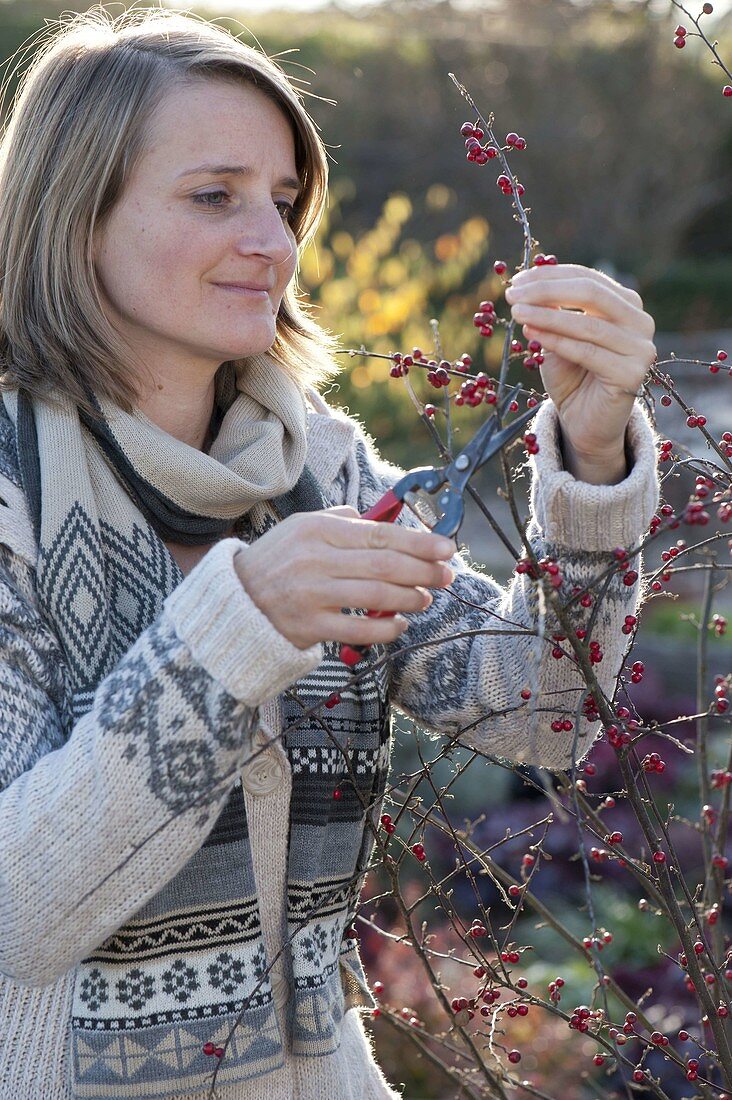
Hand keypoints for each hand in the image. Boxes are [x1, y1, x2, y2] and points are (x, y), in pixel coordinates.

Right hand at [233, 506, 455, 649]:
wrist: (233, 602)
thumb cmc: (274, 563)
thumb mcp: (298, 528)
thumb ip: (339, 520)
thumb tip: (378, 519)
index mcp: (317, 530)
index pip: (380, 534)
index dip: (419, 542)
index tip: (447, 547)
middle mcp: (316, 560)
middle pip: (385, 564)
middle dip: (424, 570)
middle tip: (447, 575)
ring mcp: (312, 595)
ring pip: (377, 595)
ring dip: (411, 598)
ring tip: (426, 598)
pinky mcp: (309, 627)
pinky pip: (359, 629)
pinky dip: (386, 628)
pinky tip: (400, 625)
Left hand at [505, 264, 655, 480]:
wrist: (584, 423)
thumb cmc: (571, 377)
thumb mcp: (557, 337)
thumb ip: (551, 311)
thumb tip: (528, 283)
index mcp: (626, 305)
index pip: (587, 278)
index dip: (550, 275)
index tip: (516, 279)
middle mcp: (640, 322)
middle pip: (591, 293)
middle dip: (547, 290)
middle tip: (513, 294)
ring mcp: (641, 348)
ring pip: (587, 324)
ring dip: (547, 315)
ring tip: (517, 313)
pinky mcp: (631, 374)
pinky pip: (587, 352)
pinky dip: (556, 340)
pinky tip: (531, 333)